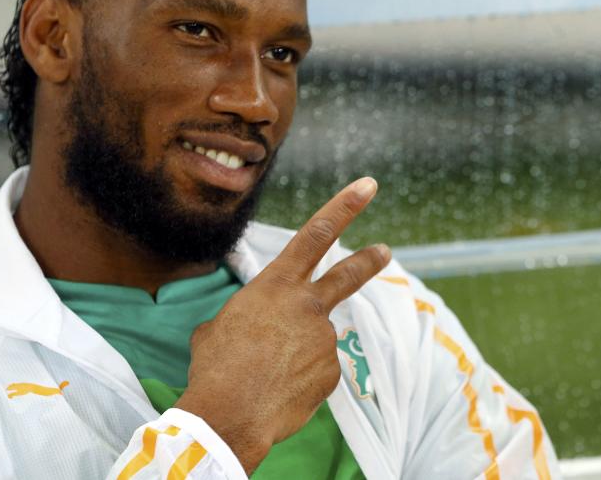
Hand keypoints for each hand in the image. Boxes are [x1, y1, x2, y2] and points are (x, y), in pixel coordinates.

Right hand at [174, 177, 388, 473]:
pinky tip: (279, 392)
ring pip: (313, 342)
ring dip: (294, 357)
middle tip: (385, 251)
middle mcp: (308, 305)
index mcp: (276, 285)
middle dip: (369, 260)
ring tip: (265, 376)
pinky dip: (300, 382)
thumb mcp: (218, 327)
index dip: (345, 206)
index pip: (316, 233)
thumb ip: (245, 317)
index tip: (367, 186)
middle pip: (347, 274)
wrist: (229, 413)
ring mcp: (324, 338)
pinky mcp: (333, 371)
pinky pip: (316, 372)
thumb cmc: (215, 366)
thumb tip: (250, 330)